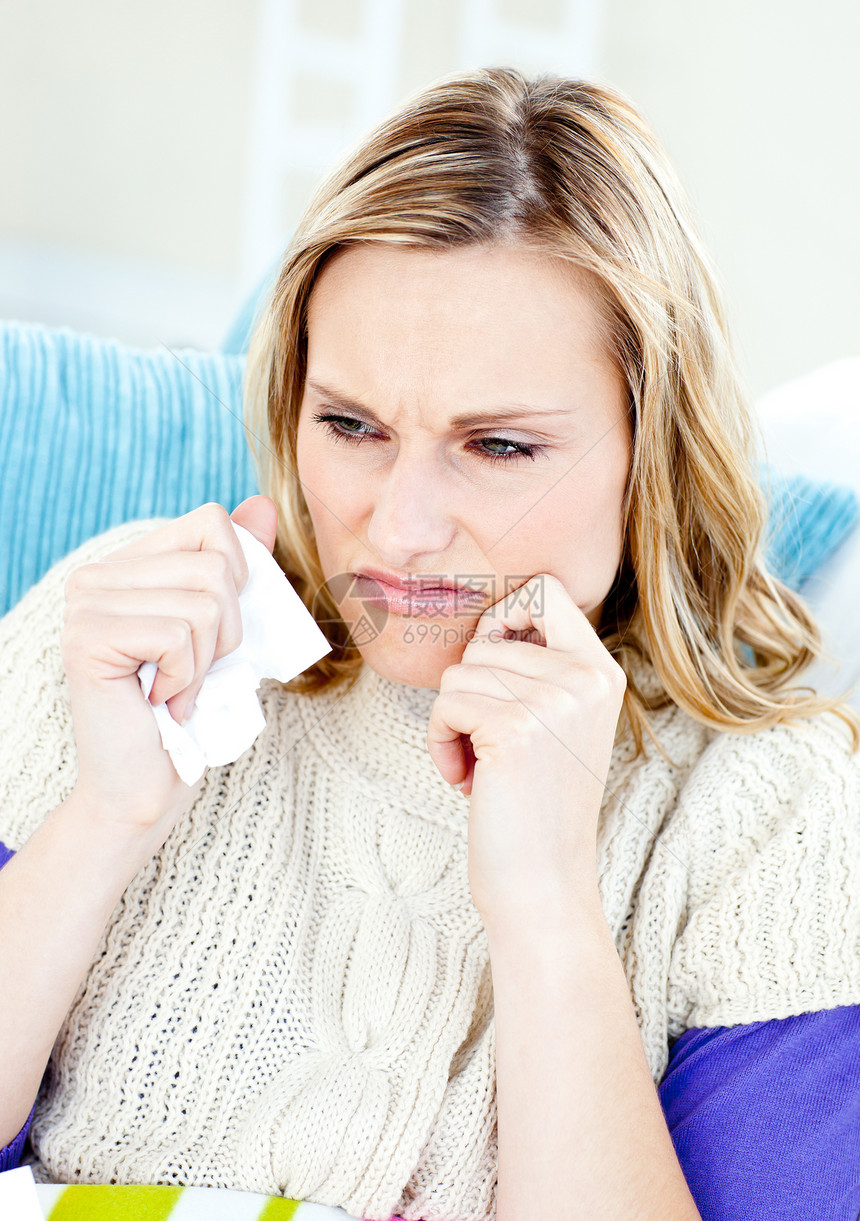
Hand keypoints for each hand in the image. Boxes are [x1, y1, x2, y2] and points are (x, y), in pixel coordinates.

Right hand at [60, 495, 277, 843]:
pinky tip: (160, 700)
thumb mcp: (227, 629)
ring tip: (176, 687)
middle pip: (215, 563)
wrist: (145, 786)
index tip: (213, 630)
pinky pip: (178, 636)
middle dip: (227, 629)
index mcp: (130, 564)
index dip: (238, 577)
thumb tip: (262, 505)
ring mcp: (86, 603)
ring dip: (207, 660)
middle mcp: (97, 574)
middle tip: (193, 670)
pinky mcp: (88, 638)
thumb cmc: (189, 710)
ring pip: (203, 600)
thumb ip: (240, 566)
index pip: (213, 523)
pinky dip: (186, 679)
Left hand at [426, 574, 626, 923]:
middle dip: (470, 686)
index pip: (545, 588)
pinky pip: (446, 703)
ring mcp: (555, 700)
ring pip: (460, 671)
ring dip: (452, 721)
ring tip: (480, 766)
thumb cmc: (534, 805)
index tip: (497, 671)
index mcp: (601, 671)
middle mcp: (586, 677)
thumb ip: (538, 669)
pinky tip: (467, 779)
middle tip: (487, 737)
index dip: (505, 618)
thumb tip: (490, 619)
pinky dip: (441, 741)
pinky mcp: (516, 727)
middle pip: (488, 635)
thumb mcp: (557, 723)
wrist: (542, 883)